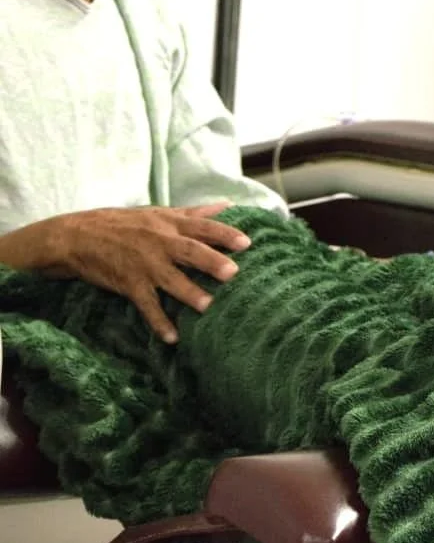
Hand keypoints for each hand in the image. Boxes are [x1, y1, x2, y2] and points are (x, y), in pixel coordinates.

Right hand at [0, 205, 251, 343]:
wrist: (78, 236)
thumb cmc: (124, 223)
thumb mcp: (159, 213)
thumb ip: (194, 212)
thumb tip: (225, 205)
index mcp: (169, 224)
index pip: (202, 227)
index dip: (225, 234)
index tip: (246, 243)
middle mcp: (159, 242)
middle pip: (189, 251)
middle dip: (210, 261)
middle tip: (232, 272)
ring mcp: (144, 264)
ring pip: (169, 279)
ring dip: (188, 292)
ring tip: (207, 306)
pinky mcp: (128, 283)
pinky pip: (146, 305)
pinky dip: (158, 322)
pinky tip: (172, 337)